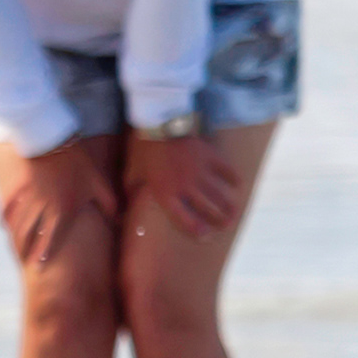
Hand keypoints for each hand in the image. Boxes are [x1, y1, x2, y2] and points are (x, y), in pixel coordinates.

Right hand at [0, 138, 120, 267]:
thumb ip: (108, 204)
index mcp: (63, 211)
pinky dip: (6, 220)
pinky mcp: (15, 190)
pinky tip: (4, 225)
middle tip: (25, 261)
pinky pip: (8, 210)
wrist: (48, 137)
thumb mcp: (96, 181)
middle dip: (27, 250)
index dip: (44, 254)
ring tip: (16, 248)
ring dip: (16, 239)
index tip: (40, 266)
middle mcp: (43, 210)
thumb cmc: (76, 160)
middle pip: (31, 237)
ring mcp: (27, 201)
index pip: (51, 240)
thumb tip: (120, 221)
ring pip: (18, 226)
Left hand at [122, 131, 247, 240]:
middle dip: (219, 220)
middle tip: (227, 225)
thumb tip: (119, 215)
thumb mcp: (131, 176)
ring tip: (234, 213)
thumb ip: (129, 196)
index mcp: (166, 194)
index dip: (196, 230)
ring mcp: (200, 172)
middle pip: (208, 209)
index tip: (205, 235)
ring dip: (229, 205)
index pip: (184, 219)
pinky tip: (238, 184)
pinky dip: (233, 178)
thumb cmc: (142, 151)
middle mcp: (186, 187)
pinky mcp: (209, 156)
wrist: (156, 122)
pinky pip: (226, 170)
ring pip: (219, 194)